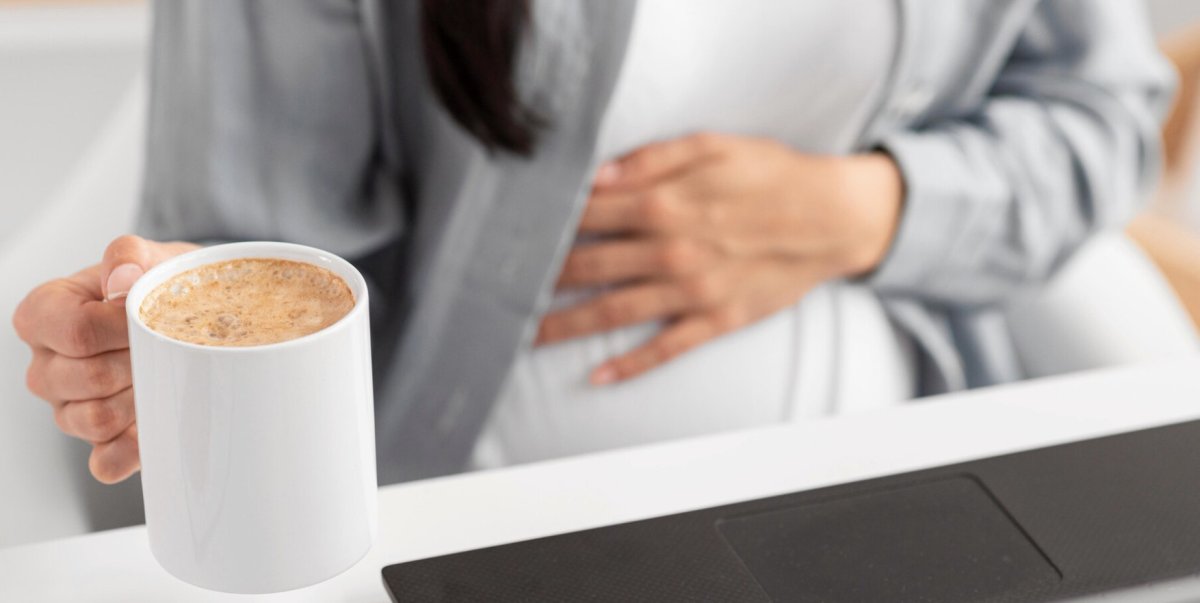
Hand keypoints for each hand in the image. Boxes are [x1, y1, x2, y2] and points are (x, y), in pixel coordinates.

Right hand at [13, 235, 198, 482]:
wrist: (189, 311)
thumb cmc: (159, 284)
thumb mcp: (149, 257)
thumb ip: (129, 257)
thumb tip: (121, 279)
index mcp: (44, 315)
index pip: (74, 331)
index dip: (122, 327)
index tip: (154, 315)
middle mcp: (47, 366)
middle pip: (88, 379)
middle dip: (138, 363)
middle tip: (168, 346)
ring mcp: (68, 408)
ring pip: (96, 420)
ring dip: (141, 400)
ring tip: (166, 374)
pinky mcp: (99, 442)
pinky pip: (105, 462)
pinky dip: (134, 449)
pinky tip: (156, 427)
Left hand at [536, 132, 902, 384]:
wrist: (833, 218)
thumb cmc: (772, 175)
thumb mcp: (714, 145)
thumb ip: (653, 158)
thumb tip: (600, 175)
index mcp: (666, 203)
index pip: (588, 215)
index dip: (546, 223)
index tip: (510, 231)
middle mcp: (671, 250)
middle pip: (589, 266)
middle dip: (540, 277)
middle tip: (498, 289)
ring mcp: (692, 290)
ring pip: (614, 311)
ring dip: (566, 324)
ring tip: (525, 334)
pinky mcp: (716, 319)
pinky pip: (665, 347)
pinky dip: (631, 363)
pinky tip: (597, 375)